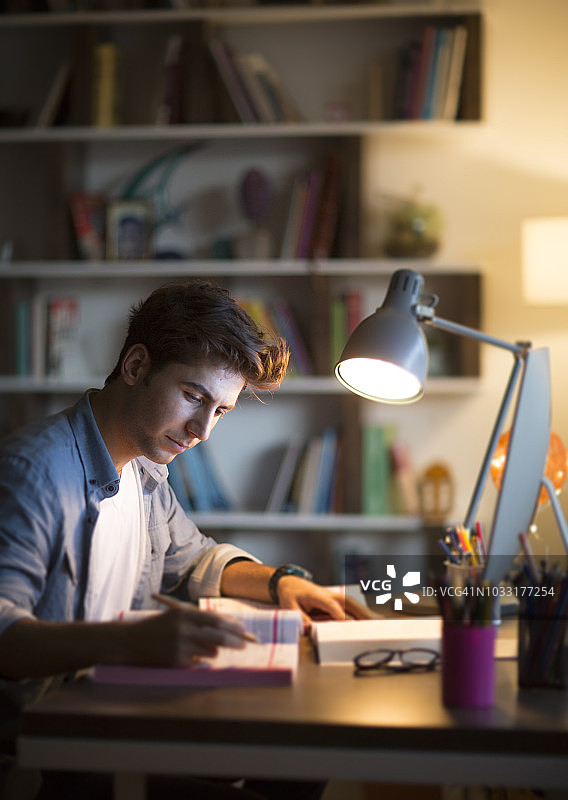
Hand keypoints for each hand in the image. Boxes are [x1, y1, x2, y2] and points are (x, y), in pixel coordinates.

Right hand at [122, 599, 248, 667]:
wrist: (130, 641)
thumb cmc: (158, 626)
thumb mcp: (177, 615)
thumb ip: (200, 620)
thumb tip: (229, 627)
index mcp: (183, 613)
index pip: (215, 619)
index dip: (232, 625)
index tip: (243, 629)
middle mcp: (182, 629)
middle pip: (218, 636)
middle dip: (235, 641)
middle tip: (245, 644)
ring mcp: (179, 646)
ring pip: (211, 651)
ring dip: (214, 651)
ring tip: (203, 647)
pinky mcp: (175, 661)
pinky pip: (199, 662)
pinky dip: (200, 659)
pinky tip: (191, 655)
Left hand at [275, 577, 376, 629]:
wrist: (291, 582)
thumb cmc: (290, 595)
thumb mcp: (290, 606)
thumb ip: (300, 617)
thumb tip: (308, 629)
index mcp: (317, 595)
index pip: (331, 605)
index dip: (339, 614)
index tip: (348, 624)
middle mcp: (329, 594)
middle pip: (348, 602)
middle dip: (361, 612)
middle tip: (375, 623)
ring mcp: (334, 596)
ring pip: (353, 603)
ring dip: (366, 612)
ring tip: (380, 622)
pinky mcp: (336, 600)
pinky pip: (351, 606)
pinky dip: (363, 612)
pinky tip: (372, 619)